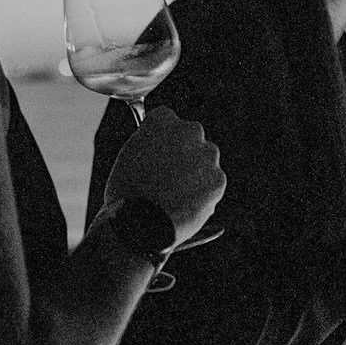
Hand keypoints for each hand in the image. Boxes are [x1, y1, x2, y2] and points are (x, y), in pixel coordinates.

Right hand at [101, 105, 223, 242]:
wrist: (141, 224)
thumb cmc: (127, 193)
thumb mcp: (128, 157)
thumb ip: (147, 144)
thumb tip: (158, 147)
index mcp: (162, 120)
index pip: (166, 120)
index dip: (160, 138)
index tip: (157, 152)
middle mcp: (189, 131)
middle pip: (191, 136)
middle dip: (183, 152)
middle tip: (168, 175)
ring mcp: (207, 155)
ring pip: (205, 160)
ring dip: (196, 172)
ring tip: (175, 195)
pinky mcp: (218, 179)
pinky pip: (213, 183)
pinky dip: (204, 193)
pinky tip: (185, 205)